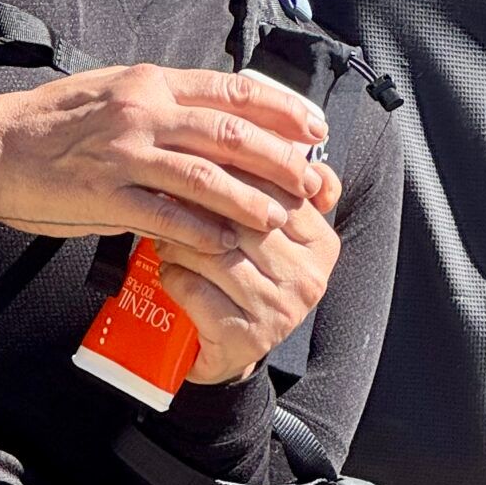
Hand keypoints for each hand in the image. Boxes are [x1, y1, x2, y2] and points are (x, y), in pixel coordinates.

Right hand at [0, 67, 330, 255]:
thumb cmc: (57, 122)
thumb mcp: (116, 90)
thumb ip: (166, 101)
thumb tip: (221, 115)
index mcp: (151, 83)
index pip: (231, 89)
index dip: (281, 109)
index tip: (314, 128)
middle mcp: (143, 112)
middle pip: (229, 132)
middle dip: (279, 158)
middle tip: (311, 180)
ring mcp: (124, 154)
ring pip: (204, 175)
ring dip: (248, 199)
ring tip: (279, 217)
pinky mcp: (105, 195)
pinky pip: (164, 215)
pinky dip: (200, 231)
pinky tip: (225, 243)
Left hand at [155, 177, 342, 387]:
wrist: (233, 348)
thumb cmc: (249, 276)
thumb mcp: (273, 231)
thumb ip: (282, 185)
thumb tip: (291, 136)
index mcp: (322, 244)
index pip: (275, 190)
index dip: (231, 171)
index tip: (195, 160)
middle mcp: (308, 278)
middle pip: (243, 220)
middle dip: (199, 203)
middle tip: (167, 192)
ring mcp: (280, 311)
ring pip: (215, 253)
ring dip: (179, 240)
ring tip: (164, 233)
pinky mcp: (247, 338)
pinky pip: (196, 290)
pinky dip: (174, 276)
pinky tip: (169, 271)